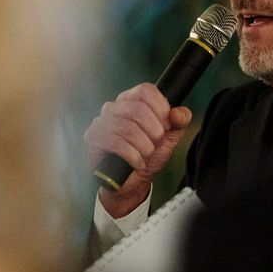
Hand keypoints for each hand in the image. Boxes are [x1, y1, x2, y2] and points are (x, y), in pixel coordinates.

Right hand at [83, 83, 192, 217]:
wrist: (132, 181)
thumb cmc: (148, 154)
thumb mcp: (170, 137)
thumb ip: (179, 121)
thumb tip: (179, 114)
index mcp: (132, 100)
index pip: (146, 90)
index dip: (161, 108)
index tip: (167, 125)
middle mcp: (114, 107)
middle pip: (138, 109)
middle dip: (154, 131)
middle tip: (157, 143)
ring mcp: (101, 122)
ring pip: (128, 128)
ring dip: (144, 146)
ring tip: (147, 154)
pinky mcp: (93, 138)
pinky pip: (116, 143)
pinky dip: (133, 156)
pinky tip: (138, 162)